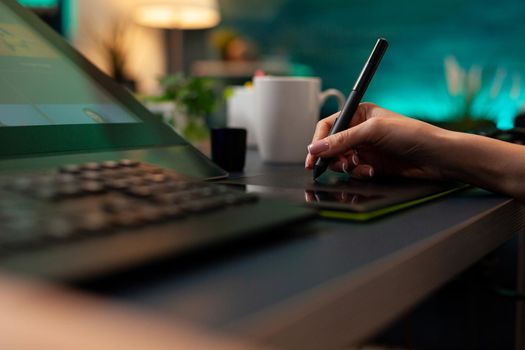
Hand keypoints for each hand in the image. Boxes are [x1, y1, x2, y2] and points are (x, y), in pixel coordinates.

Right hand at [305, 103, 450, 179]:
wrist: (437, 157)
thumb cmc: (412, 134)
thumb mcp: (373, 131)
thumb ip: (342, 140)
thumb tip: (316, 148)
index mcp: (360, 114)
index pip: (329, 125)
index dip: (319, 140)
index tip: (312, 154)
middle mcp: (360, 131)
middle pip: (331, 145)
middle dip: (332, 156)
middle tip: (332, 164)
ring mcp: (365, 150)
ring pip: (340, 161)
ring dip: (347, 166)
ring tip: (359, 166)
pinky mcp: (371, 165)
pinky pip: (353, 171)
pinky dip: (358, 173)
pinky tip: (371, 171)